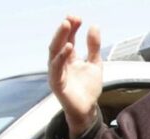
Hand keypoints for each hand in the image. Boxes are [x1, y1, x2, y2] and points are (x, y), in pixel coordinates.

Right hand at [48, 16, 102, 138]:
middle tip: (69, 18)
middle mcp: (60, 64)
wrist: (88, 110)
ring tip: (67, 26)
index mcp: (68, 58)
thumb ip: (94, 47)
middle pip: (59, 43)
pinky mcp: (56, 84)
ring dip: (60, 38)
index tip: (77, 18)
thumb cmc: (88, 88)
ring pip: (54, 52)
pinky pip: (56, 68)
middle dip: (63, 30)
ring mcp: (56, 73)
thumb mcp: (95, 64)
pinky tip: (69, 47)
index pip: (67, 39)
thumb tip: (94, 26)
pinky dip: (61, 57)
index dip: (71, 28)